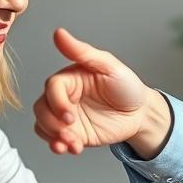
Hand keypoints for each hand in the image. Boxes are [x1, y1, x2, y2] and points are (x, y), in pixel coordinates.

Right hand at [33, 28, 170, 158]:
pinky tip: (70, 149)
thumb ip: (83, 52)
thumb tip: (59, 33)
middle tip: (70, 132)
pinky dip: (58, 146)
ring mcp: (67, 117)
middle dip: (52, 123)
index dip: (57, 103)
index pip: (52, 88)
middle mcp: (65, 97)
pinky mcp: (73, 134)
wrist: (141, 114)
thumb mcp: (109, 66)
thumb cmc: (127, 86)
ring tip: (73, 144)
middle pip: (41, 108)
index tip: (70, 115)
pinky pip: (55, 140)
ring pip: (43, 126)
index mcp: (70, 78)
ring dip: (53, 137)